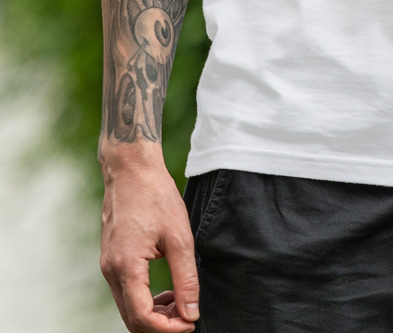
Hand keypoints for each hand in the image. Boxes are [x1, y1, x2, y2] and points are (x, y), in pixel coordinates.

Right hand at [100, 158, 199, 332]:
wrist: (132, 169)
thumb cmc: (156, 196)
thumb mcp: (179, 237)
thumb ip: (185, 278)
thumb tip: (191, 312)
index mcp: (126, 267)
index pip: (142, 318)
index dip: (167, 329)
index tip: (190, 324)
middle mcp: (111, 271)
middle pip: (132, 319)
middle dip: (161, 325)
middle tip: (188, 317)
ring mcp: (107, 265)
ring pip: (127, 307)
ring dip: (153, 313)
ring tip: (181, 303)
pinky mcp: (111, 259)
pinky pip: (125, 292)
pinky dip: (145, 299)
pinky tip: (166, 290)